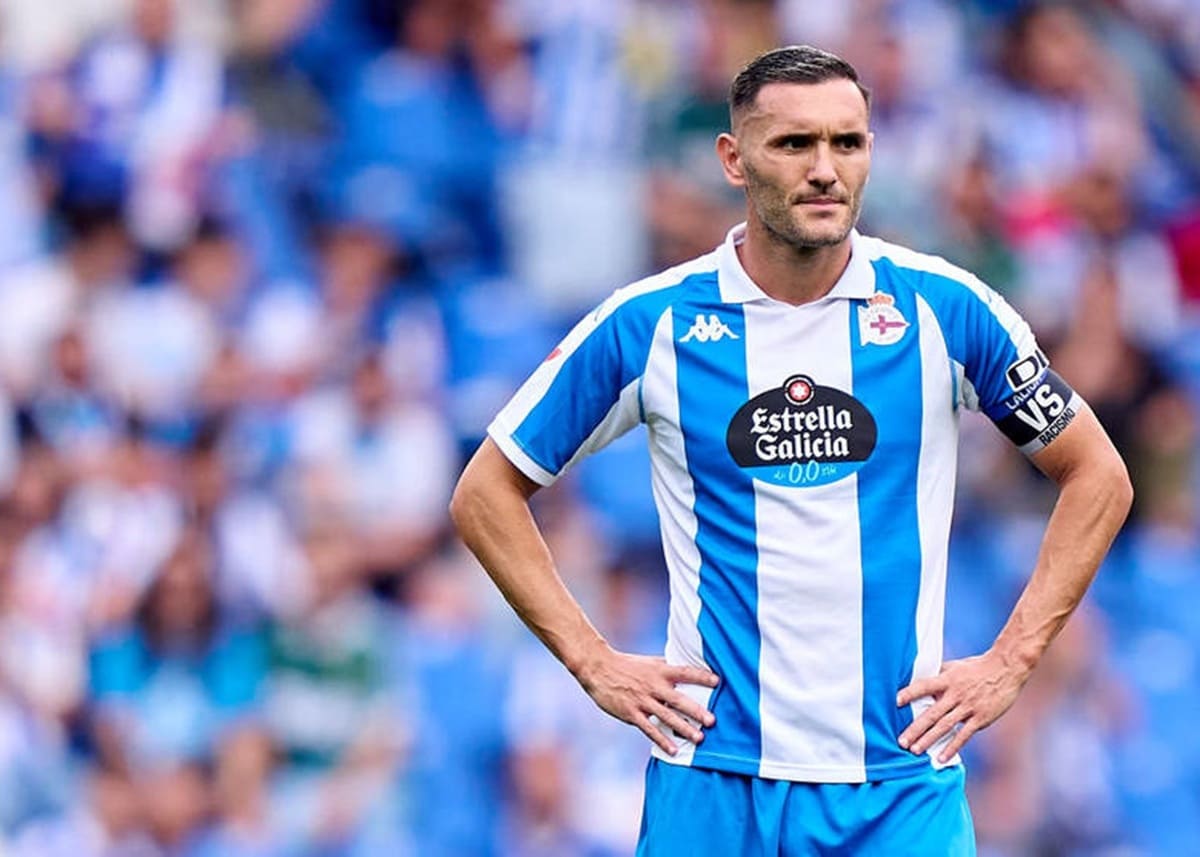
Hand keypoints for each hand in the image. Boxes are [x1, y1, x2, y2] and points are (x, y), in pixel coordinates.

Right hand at [574, 647, 718, 755]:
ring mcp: (642, 701)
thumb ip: (666, 667)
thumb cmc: (626, 665)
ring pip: (666, 717)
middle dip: (696, 710)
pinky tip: (674, 751)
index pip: (684, 672)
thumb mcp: (649, 662)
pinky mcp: (632, 713)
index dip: (701, 676)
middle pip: (679, 700)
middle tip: (712, 721)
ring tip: (699, 738)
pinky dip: (662, 741)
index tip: (718, 681)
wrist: (599, 668)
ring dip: (683, 728)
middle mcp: (653, 686)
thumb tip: (686, 668)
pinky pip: (649, 729)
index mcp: (659, 671)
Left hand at [895, 650, 1028, 762]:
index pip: (925, 686)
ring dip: (928, 739)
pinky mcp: (980, 718)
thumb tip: (920, 679)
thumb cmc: (977, 667)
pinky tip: (941, 758)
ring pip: (944, 726)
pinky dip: (952, 747)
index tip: (896, 702)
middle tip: (901, 741)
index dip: (910, 693)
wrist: (1006, 669)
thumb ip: (939, 675)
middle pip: (932, 713)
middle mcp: (956, 694)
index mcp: (947, 679)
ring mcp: (968, 707)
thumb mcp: (955, 666)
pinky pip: (963, 735)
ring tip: (915, 751)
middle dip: (915, 729)